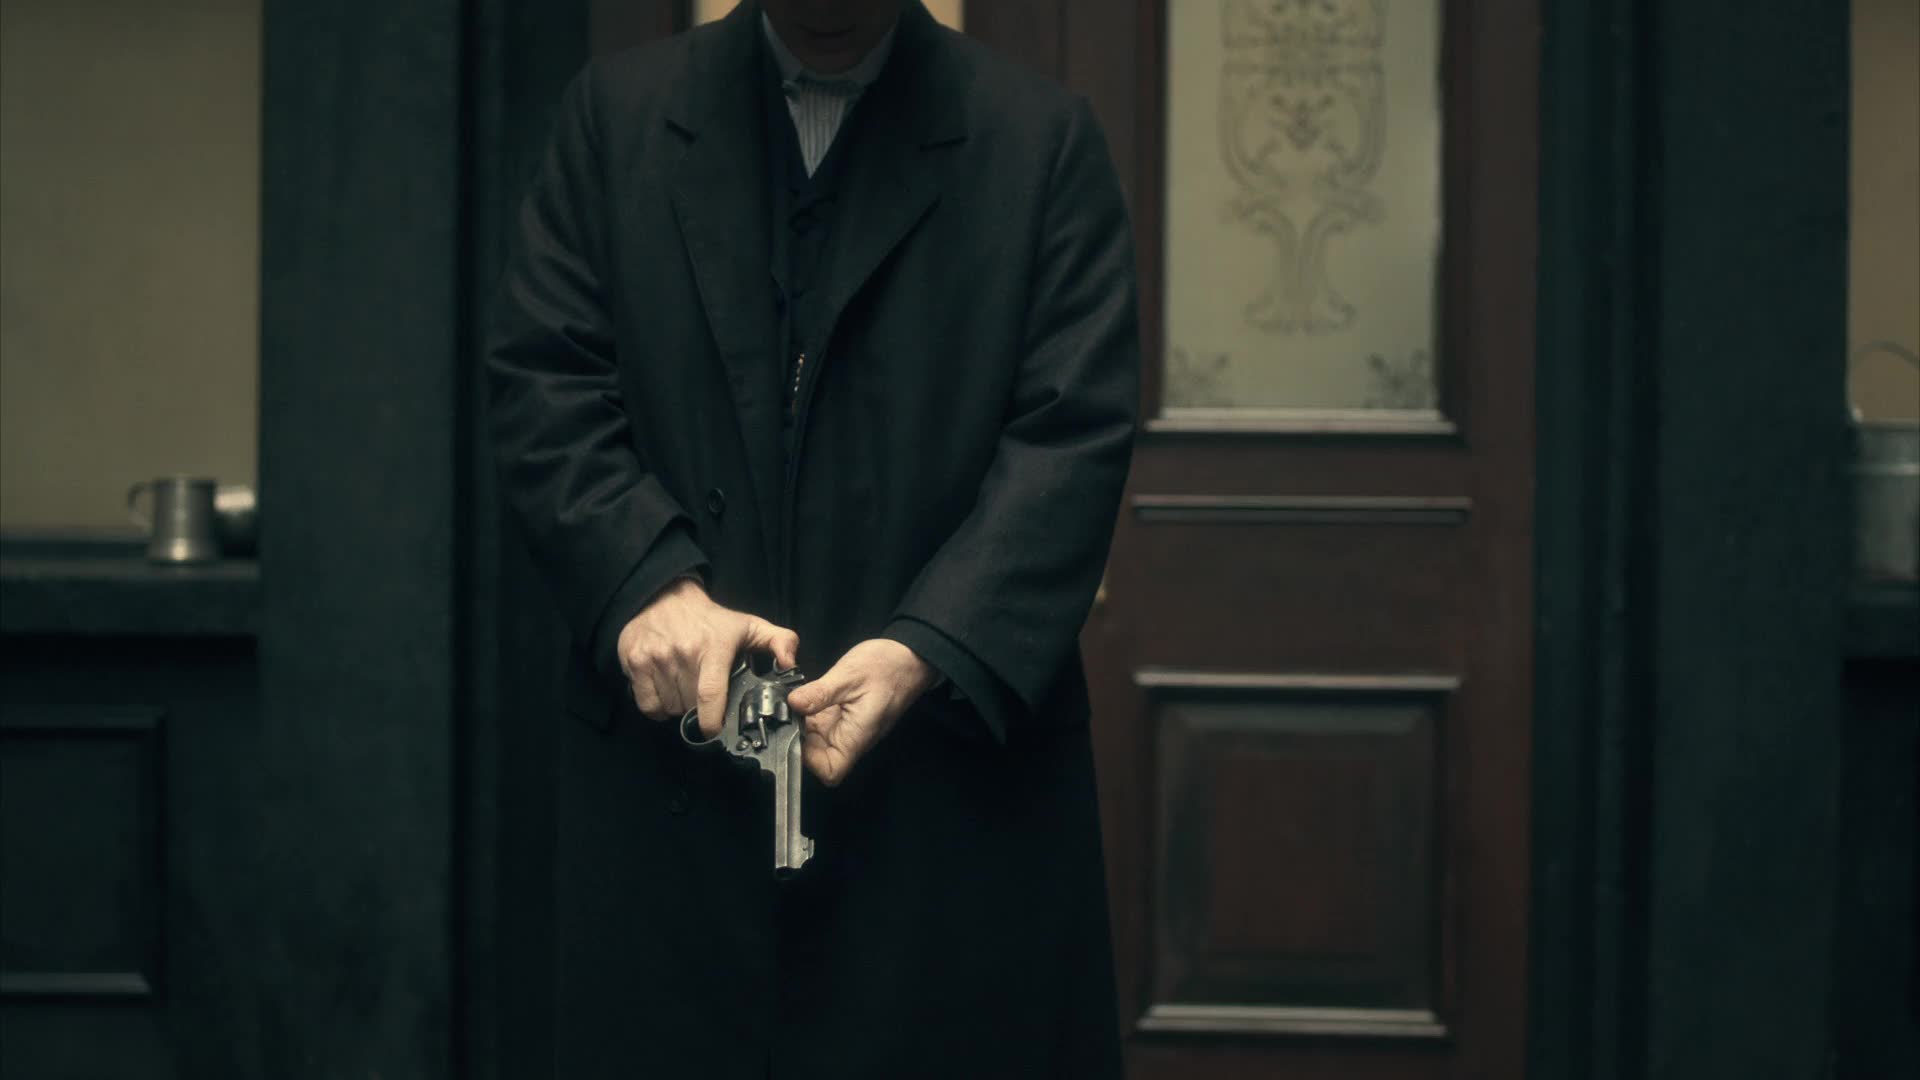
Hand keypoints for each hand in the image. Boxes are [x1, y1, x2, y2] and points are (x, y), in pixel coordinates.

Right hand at [616, 578, 799, 738]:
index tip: (716, 732)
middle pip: (690, 706)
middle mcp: (683, 653)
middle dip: (699, 711)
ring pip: (669, 707)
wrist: (664, 597)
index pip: (711, 695)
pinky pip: (647, 705)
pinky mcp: (634, 662)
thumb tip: (790, 664)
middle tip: (704, 698)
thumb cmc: (711, 620)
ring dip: (679, 708)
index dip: (712, 722)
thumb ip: (780, 642)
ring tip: (686, 689)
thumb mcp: (750, 626)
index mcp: (714, 648)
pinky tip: (667, 692)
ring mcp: (655, 658)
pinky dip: (658, 707)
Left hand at [785, 638, 938, 785]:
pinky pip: (822, 724)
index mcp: (856, 736)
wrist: (909, 657)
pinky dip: (809, 713)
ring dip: (803, 724)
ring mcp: (847, 727)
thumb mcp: (850, 675)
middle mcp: (851, 738)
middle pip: (819, 757)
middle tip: (790, 712)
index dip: (809, 761)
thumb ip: (821, 693)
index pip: (830, 771)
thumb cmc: (888, 667)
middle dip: (800, 738)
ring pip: (817, 740)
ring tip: (797, 701)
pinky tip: (806, 696)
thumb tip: (793, 704)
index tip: (796, 734)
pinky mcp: (844, 716)